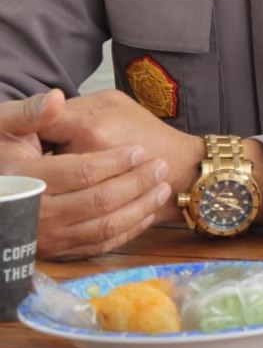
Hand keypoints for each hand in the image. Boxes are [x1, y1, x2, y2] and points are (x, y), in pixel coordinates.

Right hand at [0, 90, 174, 258]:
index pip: (79, 172)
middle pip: (97, 201)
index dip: (112, 161)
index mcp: (24, 178)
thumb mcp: (4, 126)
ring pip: (102, 226)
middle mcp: (33, 213)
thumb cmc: (2, 150)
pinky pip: (97, 246)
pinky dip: (126, 231)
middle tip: (161, 167)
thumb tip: (56, 97)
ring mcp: (44, 235)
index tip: (139, 150)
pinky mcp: (55, 249)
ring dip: (138, 207)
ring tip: (162, 187)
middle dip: (135, 184)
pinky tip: (146, 213)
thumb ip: (30, 113)